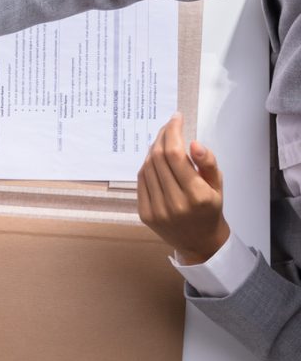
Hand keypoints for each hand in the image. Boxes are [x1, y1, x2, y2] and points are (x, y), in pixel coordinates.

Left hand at [137, 113, 229, 263]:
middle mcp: (175, 203)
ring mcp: (157, 210)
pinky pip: (141, 181)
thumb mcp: (218, 185)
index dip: (172, 131)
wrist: (199, 242)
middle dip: (162, 136)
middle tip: (169, 126)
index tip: (176, 118)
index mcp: (197, 196)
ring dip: (153, 149)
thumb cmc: (210, 209)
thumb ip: (208, 163)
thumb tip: (193, 143)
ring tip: (163, 140)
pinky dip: (147, 165)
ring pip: (147, 167)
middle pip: (158, 158)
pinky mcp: (145, 214)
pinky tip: (155, 159)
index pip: (175, 154)